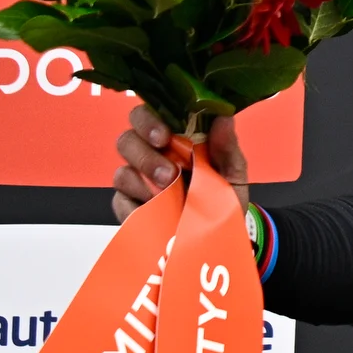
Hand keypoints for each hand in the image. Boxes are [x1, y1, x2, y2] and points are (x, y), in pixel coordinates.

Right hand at [113, 107, 247, 224]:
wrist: (220, 237)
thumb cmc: (223, 196)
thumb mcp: (233, 174)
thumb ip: (227, 147)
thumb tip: (224, 117)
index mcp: (174, 138)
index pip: (147, 116)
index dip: (148, 121)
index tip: (164, 138)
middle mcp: (150, 155)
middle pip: (126, 141)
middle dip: (144, 155)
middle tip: (169, 174)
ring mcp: (137, 182)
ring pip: (122, 173)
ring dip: (142, 183)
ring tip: (167, 195)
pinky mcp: (129, 206)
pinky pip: (120, 203)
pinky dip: (135, 208)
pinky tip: (153, 213)